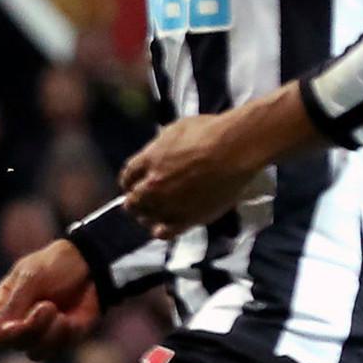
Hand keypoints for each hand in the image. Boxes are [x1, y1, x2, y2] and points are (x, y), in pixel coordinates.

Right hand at [0, 239, 98, 351]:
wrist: (91, 265)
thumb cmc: (54, 266)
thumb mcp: (30, 278)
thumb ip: (12, 304)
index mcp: (4, 307)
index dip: (3, 335)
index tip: (18, 322)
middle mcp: (19, 324)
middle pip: (14, 344)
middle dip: (32, 328)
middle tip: (48, 306)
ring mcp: (42, 334)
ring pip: (35, 352)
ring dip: (50, 335)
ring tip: (61, 314)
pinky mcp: (63, 339)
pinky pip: (59, 349)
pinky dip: (65, 336)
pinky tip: (71, 319)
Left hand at [119, 93, 312, 236]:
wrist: (235, 150)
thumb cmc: (212, 133)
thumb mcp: (176, 129)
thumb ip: (161, 145)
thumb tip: (159, 150)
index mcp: (148, 161)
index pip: (127, 177)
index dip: (129, 183)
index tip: (132, 185)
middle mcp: (153, 185)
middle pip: (132, 201)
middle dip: (135, 201)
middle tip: (141, 202)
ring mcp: (168, 204)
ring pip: (146, 218)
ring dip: (148, 216)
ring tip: (154, 215)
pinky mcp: (187, 218)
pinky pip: (165, 232)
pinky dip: (162, 231)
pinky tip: (165, 227)